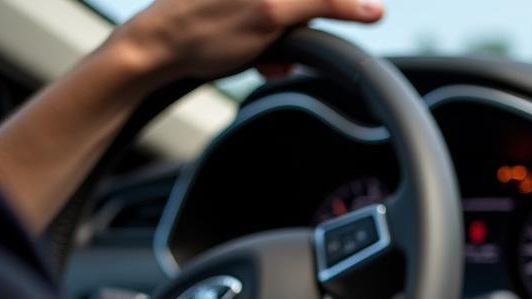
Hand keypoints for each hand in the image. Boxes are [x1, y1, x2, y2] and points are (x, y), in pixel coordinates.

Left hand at [111, 0, 384, 83]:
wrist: (158, 46)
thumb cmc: (207, 30)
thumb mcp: (273, 13)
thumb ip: (325, 2)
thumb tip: (373, 7)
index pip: (323, 2)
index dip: (339, 12)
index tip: (354, 26)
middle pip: (305, 8)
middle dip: (303, 28)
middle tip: (282, 51)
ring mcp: (249, 2)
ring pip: (290, 18)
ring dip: (287, 42)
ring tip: (266, 59)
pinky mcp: (239, 11)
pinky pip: (271, 25)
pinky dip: (269, 45)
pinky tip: (255, 58)